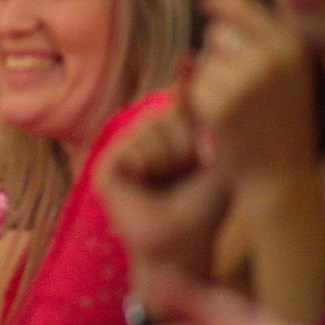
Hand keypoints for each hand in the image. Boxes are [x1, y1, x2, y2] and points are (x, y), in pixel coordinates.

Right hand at [94, 88, 229, 291]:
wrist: (183, 246)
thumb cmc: (204, 209)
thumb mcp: (219, 157)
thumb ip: (213, 120)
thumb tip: (202, 78)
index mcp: (165, 138)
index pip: (178, 104)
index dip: (190, 110)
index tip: (200, 123)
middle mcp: (140, 142)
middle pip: (166, 113)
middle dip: (187, 141)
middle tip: (188, 169)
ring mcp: (121, 153)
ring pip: (150, 129)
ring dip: (170, 156)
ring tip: (169, 181)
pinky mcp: (105, 168)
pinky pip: (133, 145)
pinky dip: (150, 164)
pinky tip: (148, 184)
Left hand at [187, 0, 317, 185]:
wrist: (280, 177)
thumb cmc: (282, 127)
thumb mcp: (290, 78)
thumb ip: (266, 44)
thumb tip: (219, 6)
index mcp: (293, 47)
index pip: (247, 9)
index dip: (223, 3)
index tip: (205, 0)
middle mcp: (272, 56)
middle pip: (218, 33)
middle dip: (218, 55)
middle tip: (239, 90)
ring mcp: (245, 78)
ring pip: (204, 62)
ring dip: (211, 82)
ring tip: (236, 110)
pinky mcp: (220, 100)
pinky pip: (195, 86)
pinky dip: (201, 102)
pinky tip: (222, 122)